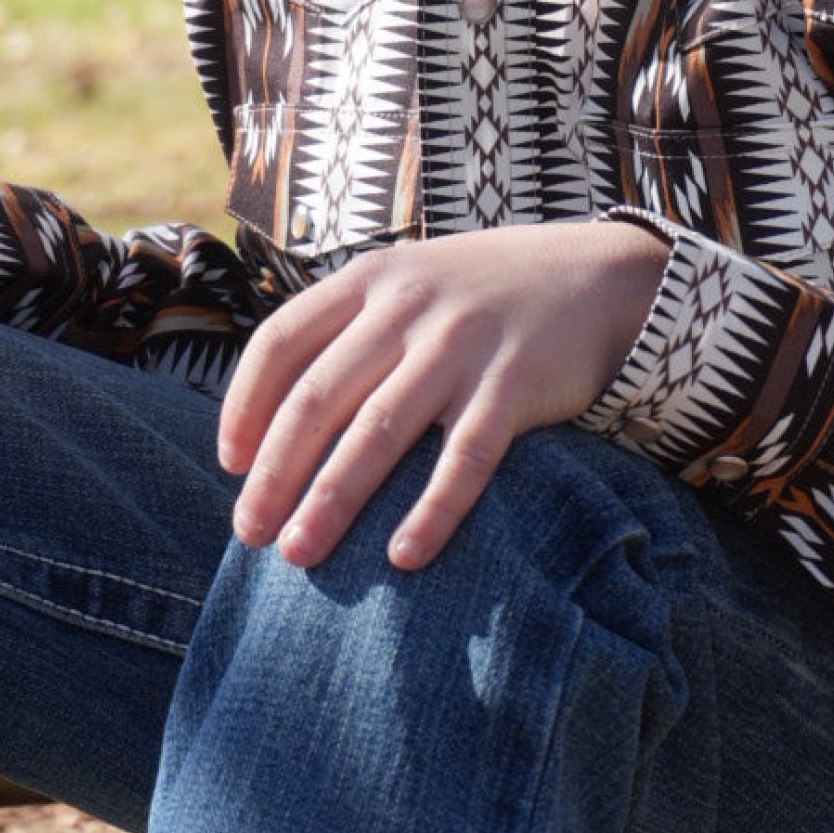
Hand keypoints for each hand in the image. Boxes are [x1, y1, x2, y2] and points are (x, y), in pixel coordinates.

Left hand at [216, 219, 668, 572]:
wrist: (601, 277)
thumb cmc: (488, 295)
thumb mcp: (413, 284)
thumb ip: (352, 330)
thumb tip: (277, 418)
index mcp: (371, 279)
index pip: (281, 342)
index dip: (246, 406)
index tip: (231, 465)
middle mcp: (407, 306)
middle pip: (318, 397)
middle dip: (276, 472)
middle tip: (250, 534)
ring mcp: (460, 343)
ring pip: (378, 430)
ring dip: (332, 499)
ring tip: (299, 554)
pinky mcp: (514, 383)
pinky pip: (463, 457)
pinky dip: (432, 510)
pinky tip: (404, 556)